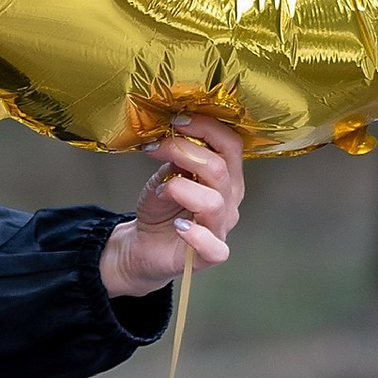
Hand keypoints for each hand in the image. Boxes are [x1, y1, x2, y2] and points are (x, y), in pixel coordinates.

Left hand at [99, 118, 246, 304]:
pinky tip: (178, 227)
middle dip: (182, 151)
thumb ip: (177, 159)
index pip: (231, 144)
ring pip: (213, 202)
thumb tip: (176, 139)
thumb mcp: (166, 175)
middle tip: (155, 148)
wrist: (146, 243)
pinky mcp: (211, 255)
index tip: (176, 121)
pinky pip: (214, 247)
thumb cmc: (162, 207)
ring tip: (162, 190)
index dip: (206, 127)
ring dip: (180, 189)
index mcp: (226, 175)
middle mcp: (230, 200)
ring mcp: (222, 227)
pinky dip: (195, 235)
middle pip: (219, 168)